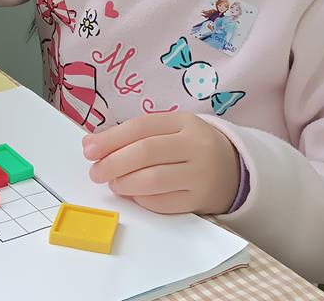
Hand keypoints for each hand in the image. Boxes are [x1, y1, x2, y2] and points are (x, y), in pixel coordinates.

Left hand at [83, 112, 239, 214]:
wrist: (234, 170)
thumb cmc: (191, 147)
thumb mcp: (170, 130)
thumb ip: (134, 134)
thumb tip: (92, 144)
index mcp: (184, 122)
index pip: (140, 127)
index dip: (110, 139)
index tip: (88, 149)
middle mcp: (196, 146)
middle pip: (145, 152)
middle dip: (113, 163)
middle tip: (95, 171)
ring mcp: (200, 175)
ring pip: (153, 180)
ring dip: (125, 183)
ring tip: (114, 183)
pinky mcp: (200, 200)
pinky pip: (163, 203)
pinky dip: (142, 199)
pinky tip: (134, 194)